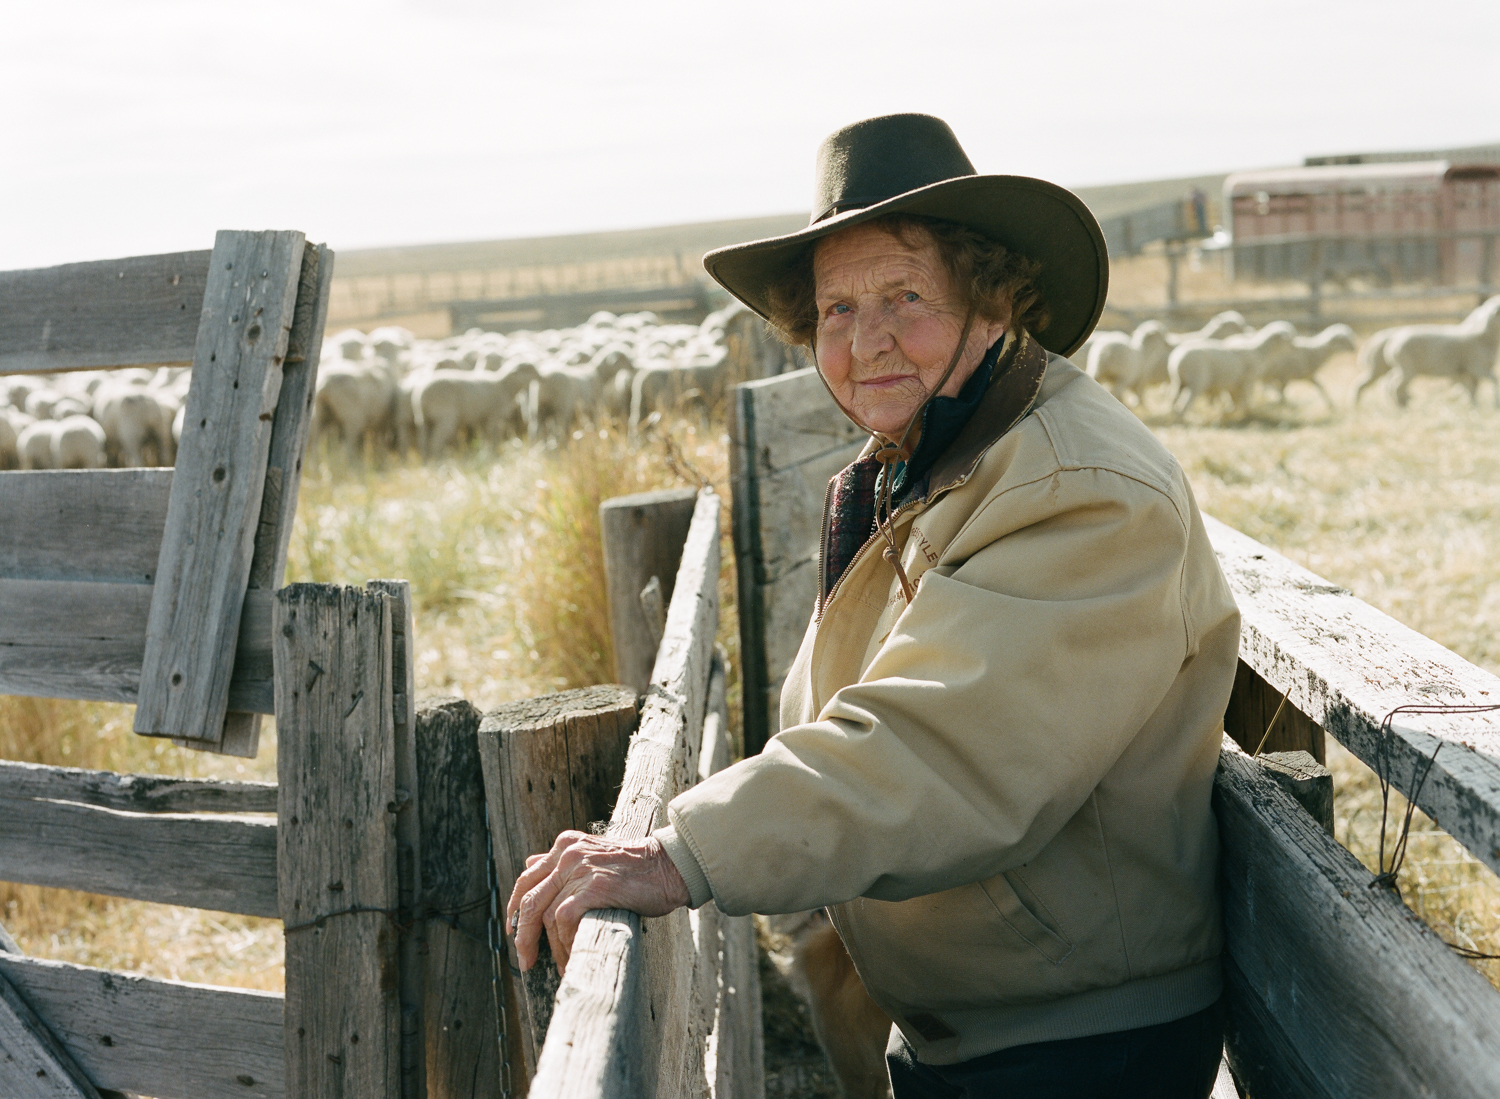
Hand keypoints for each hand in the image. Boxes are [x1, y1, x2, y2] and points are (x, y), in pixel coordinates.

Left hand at [505, 830, 690, 975]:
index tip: (513, 930)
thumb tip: (529, 864)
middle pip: (528, 899)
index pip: (526, 877)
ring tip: (562, 965)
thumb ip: (563, 861)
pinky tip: (574, 956)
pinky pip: (564, 921)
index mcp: (565, 845)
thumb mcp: (594, 854)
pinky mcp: (594, 887)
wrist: (669, 866)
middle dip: (523, 935)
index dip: (514, 908)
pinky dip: (565, 943)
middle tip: (526, 960)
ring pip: (545, 915)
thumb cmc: (636, 867)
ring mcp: (580, 870)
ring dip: (551, 947)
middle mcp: (568, 854)